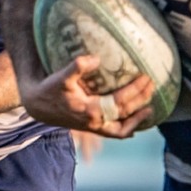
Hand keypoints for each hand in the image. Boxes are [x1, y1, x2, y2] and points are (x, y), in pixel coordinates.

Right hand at [18, 54, 154, 137]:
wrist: (37, 106)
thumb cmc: (50, 90)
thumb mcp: (61, 77)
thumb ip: (77, 67)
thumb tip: (96, 58)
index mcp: (91, 111)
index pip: (120, 102)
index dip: (135, 90)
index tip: (146, 77)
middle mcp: (95, 122)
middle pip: (125, 114)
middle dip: (141, 101)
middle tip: (152, 86)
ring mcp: (94, 127)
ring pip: (122, 130)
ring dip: (137, 119)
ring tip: (149, 109)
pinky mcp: (91, 128)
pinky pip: (114, 132)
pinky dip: (126, 129)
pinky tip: (134, 122)